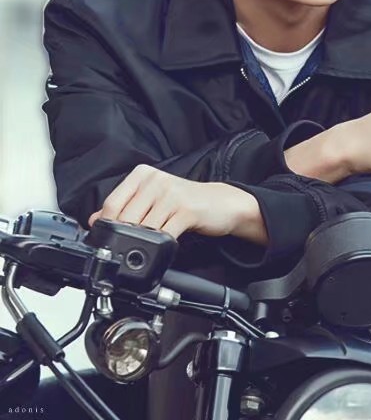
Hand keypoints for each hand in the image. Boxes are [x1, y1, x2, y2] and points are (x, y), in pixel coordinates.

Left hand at [87, 165, 267, 242]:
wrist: (220, 203)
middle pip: (124, 217)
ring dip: (140, 245)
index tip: (104, 240)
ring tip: (144, 251)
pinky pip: (163, 235)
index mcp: (143, 175)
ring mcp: (170, 194)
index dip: (105, 226)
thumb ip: (125, 207)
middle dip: (122, 239)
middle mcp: (155, 181)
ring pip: (142, 228)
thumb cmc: (185, 202)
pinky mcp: (185, 210)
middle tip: (123, 252)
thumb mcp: (152, 198)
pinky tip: (161, 250)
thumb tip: (94, 220)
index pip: (112, 203)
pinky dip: (159, 247)